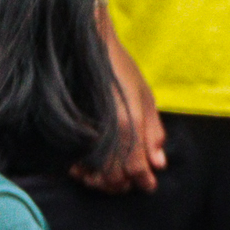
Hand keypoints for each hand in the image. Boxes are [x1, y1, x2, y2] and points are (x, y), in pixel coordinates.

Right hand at [75, 23, 166, 192]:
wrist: (87, 42)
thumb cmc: (120, 67)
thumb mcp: (145, 97)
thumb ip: (153, 132)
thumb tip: (159, 164)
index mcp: (129, 124)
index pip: (137, 169)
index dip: (144, 182)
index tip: (148, 186)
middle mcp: (107, 130)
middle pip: (115, 176)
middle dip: (123, 185)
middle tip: (128, 184)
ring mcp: (86, 129)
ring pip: (94, 172)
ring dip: (102, 182)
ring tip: (108, 179)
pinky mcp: (69, 125)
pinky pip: (73, 158)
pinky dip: (80, 170)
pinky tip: (86, 169)